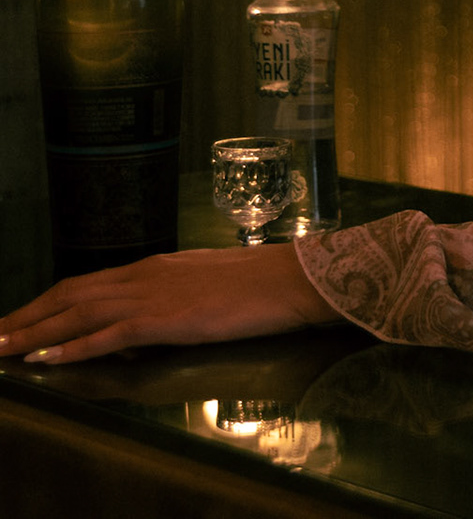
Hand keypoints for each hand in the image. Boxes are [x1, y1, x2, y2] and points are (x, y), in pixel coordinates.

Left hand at [0, 243, 344, 365]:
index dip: (47, 301)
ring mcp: (152, 297)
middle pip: (69, 294)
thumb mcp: (207, 280)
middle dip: (26, 315)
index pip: (86, 283)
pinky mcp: (164, 320)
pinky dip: (70, 348)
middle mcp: (144, 276)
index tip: (20, 315)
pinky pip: (105, 335)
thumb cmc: (261, 281)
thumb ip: (175, 292)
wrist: (291, 278)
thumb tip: (154, 312)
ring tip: (0, 347)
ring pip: (76, 313)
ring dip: (32, 332)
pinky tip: (45, 358)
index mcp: (155, 266)